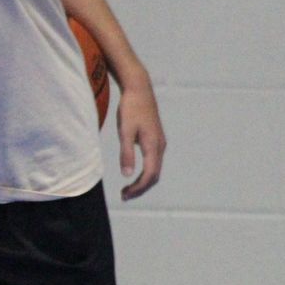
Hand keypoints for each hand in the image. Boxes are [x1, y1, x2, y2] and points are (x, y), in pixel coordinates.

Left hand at [115, 77, 165, 199]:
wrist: (139, 89)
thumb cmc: (130, 109)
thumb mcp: (124, 131)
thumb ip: (126, 153)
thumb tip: (127, 175)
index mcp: (153, 146)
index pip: (149, 175)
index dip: (138, 188)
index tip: (125, 195)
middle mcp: (160, 146)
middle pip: (154, 176)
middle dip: (140, 188)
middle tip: (124, 196)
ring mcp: (160, 143)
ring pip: (155, 169)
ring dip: (143, 182)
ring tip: (127, 189)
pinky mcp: (156, 139)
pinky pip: (154, 162)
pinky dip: (145, 173)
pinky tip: (134, 174)